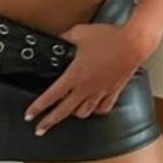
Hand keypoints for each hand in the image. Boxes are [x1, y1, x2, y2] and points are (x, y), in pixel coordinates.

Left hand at [23, 19, 157, 135]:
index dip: (37, 107)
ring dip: (73, 114)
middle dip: (49, 122)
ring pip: (83, 112)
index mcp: (74, 75)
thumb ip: (66, 37)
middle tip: (40, 129)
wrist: (133, 43)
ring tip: (67, 115)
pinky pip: (103, 107)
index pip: (51, 96)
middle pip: (63, 111)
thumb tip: (60, 38)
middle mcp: (86, 88)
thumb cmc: (109, 38)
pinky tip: (94, 109)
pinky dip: (96, 110)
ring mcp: (100, 91)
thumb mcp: (79, 33)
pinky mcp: (114, 91)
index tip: (29, 115)